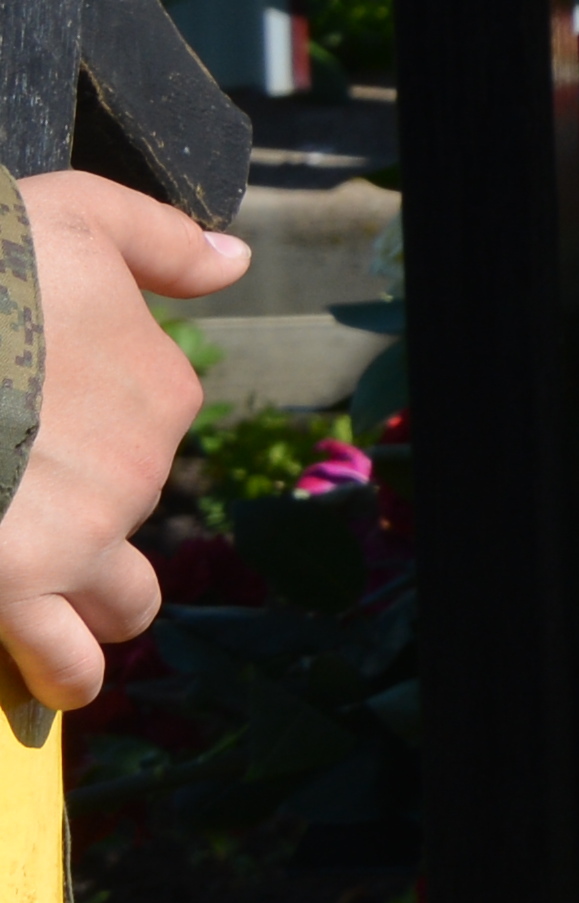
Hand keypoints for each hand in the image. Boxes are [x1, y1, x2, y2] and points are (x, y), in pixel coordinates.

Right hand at [0, 175, 250, 707]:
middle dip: (92, 519)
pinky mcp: (12, 589)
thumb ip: (159, 243)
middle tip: (25, 501)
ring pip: (124, 603)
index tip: (36, 412)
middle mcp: (140, 474)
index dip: (92, 424)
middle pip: (131, 514)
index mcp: (162, 392)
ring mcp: (82, 540)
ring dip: (101, 613)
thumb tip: (234, 260)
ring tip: (61, 618)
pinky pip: (61, 662)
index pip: (149, 426)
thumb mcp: (79, 216)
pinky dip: (58, 676)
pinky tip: (50, 687)